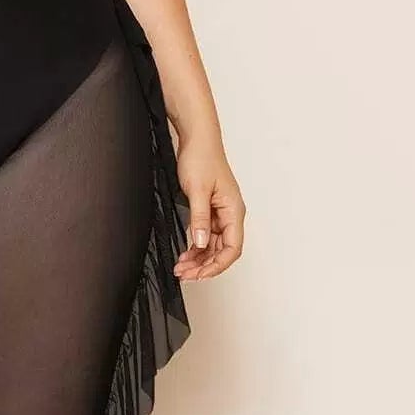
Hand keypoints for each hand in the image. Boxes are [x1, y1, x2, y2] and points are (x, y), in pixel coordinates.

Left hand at [173, 137, 245, 280]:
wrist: (197, 140)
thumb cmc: (202, 158)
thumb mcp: (198, 190)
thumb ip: (200, 218)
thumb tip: (202, 243)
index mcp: (234, 211)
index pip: (232, 248)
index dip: (217, 265)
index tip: (200, 274)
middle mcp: (230, 215)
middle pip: (223, 251)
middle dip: (204, 265)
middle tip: (184, 274)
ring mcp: (220, 214)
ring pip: (213, 246)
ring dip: (199, 259)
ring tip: (181, 267)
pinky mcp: (210, 211)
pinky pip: (206, 236)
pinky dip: (196, 247)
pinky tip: (184, 253)